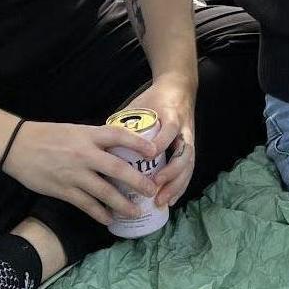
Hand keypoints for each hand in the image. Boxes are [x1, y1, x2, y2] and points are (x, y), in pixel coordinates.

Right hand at [0, 119, 161, 226]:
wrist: (18, 146)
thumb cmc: (49, 135)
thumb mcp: (76, 130)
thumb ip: (96, 139)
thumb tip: (119, 148)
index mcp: (90, 135)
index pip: (120, 136)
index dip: (139, 144)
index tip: (155, 152)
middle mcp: (85, 155)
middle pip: (118, 169)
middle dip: (137, 182)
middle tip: (151, 190)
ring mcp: (74, 174)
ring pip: (104, 192)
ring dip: (122, 204)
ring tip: (135, 212)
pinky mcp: (63, 190)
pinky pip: (86, 205)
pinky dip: (99, 213)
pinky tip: (109, 219)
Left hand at [125, 75, 197, 208]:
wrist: (179, 87)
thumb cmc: (155, 98)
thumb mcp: (140, 105)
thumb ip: (124, 123)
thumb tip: (99, 145)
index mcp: (172, 115)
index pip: (169, 130)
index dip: (160, 144)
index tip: (147, 157)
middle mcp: (184, 128)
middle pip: (184, 154)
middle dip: (171, 174)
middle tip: (153, 189)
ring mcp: (189, 138)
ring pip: (188, 164)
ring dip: (176, 185)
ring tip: (161, 201)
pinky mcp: (189, 146)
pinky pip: (188, 168)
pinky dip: (180, 186)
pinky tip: (170, 200)